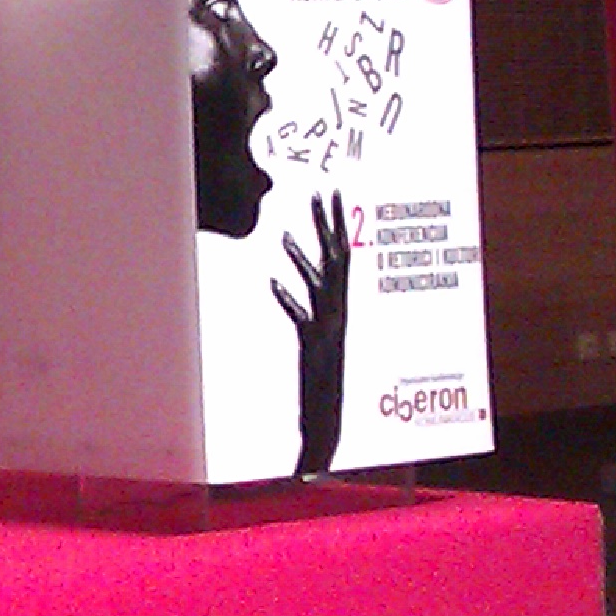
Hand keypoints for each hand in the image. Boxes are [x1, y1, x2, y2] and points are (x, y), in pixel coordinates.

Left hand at [270, 189, 349, 475]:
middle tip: (321, 192)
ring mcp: (328, 330)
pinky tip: (272, 284)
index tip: (331, 192)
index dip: (337, 223)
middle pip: (337, 260)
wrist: (327, 423)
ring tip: (285, 237)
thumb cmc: (320, 383)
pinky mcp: (313, 348)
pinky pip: (302, 319)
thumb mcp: (315, 338)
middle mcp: (338, 314)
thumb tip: (286, 283)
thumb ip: (307, 310)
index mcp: (340, 307)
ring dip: (304, 260)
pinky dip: (290, 301)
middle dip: (328, 225)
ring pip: (319, 286)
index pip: (343, 254)